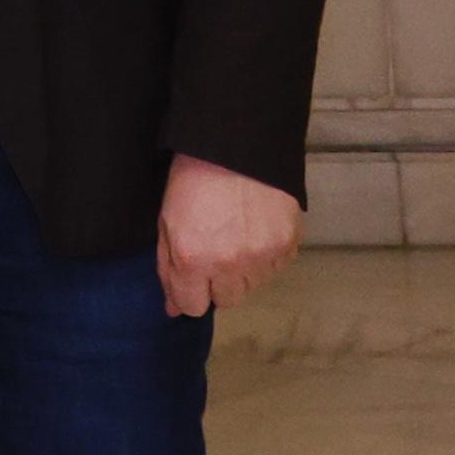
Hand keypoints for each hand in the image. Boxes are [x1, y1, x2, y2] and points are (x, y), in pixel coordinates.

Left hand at [156, 153, 302, 317]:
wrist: (237, 148)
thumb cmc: (192, 179)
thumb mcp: (166, 221)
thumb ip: (168, 267)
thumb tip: (173, 307)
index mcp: (192, 258)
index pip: (192, 306)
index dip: (188, 293)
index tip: (189, 278)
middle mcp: (229, 265)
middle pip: (225, 301)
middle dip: (215, 284)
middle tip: (212, 253)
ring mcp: (262, 258)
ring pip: (251, 287)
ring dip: (240, 272)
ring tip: (233, 237)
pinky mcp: (287, 248)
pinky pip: (273, 269)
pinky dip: (263, 259)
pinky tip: (253, 232)